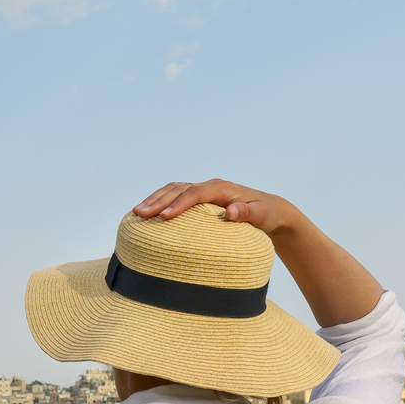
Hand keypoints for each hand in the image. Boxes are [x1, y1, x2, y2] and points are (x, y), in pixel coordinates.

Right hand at [133, 179, 298, 237]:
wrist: (268, 209)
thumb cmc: (265, 214)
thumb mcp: (262, 215)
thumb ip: (248, 213)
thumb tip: (231, 211)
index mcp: (222, 188)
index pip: (196, 193)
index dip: (180, 204)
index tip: (165, 217)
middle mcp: (210, 186)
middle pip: (179, 189)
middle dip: (158, 201)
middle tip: (140, 214)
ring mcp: (202, 190)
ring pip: (173, 190)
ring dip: (154, 199)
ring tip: (137, 213)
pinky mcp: (198, 197)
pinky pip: (175, 195)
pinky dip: (160, 200)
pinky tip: (148, 211)